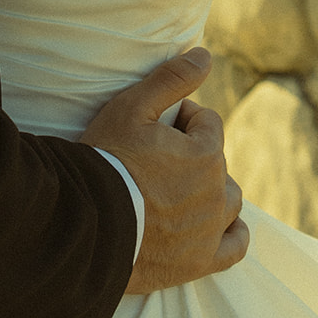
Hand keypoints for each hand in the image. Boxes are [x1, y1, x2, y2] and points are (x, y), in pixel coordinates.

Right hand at [80, 48, 247, 293]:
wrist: (82, 225)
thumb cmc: (104, 162)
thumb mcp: (131, 109)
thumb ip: (171, 79)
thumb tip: (206, 55)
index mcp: (206, 154)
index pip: (206, 123)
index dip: (180, 121)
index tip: (153, 131)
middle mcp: (217, 192)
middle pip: (216, 163)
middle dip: (193, 156)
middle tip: (153, 161)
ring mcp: (210, 230)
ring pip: (229, 200)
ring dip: (211, 191)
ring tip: (176, 191)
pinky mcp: (200, 261)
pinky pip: (235, 246)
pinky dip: (231, 233)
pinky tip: (215, 226)